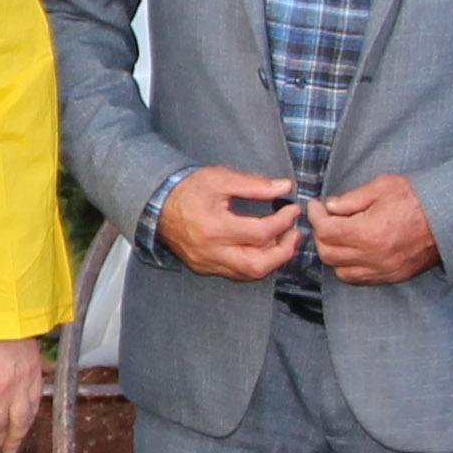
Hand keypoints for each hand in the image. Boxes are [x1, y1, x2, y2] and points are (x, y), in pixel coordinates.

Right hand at [156, 164, 305, 279]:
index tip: (293, 209)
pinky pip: (237, 273)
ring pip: (249, 274)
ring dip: (272, 260)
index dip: (283, 222)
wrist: (157, 205)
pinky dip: (255, 263)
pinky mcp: (205, 268)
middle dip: (284, 252)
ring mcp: (207, 263)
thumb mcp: (220, 178)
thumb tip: (285, 187)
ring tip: (283, 241)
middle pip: (257, 265)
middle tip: (295, 234)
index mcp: (215, 227)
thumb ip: (254, 184)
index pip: (260, 233)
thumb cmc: (188, 189)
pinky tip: (263, 248)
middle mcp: (211, 252)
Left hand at [311, 174, 439, 285]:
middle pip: (328, 253)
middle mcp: (373, 256)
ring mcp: (383, 270)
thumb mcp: (383, 187)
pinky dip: (348, 267)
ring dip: (333, 253)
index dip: (315, 216)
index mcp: (369, 232)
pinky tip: (352, 250)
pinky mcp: (391, 276)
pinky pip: (358, 279)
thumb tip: (330, 207)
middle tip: (325, 219)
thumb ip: (352, 199)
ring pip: (340, 271)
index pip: (326, 230)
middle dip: (320, 234)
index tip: (316, 205)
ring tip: (337, 235)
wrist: (450, 218)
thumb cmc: (419, 198)